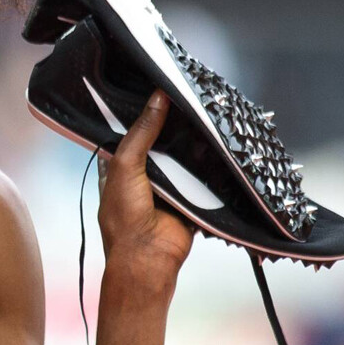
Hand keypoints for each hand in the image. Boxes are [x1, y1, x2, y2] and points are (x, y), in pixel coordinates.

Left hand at [96, 90, 193, 285]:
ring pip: (185, 158)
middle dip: (176, 125)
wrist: (149, 258)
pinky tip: (221, 143)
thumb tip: (157, 98)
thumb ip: (141, 133)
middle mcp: (145, 174)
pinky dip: (210, 166)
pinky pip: (203, 177)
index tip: (163, 85)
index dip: (146, 112)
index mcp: (121, 166)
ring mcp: (169, 186)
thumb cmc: (125, 217)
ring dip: (195, 144)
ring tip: (211, 113)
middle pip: (163, 142)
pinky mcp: (192, 197)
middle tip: (193, 96)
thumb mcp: (125, 167)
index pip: (134, 131)